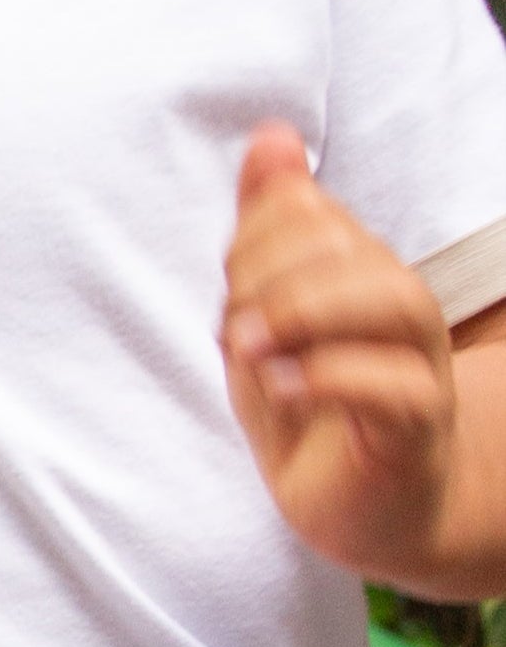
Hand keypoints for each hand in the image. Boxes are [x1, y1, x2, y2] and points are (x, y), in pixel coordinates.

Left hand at [222, 125, 455, 577]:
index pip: (314, 215)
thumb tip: (273, 136)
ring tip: (250, 343)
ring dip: (307, 311)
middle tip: (232, 325)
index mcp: (360, 272)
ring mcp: (419, 368)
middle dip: (275, 274)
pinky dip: (336, 378)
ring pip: (395, 302)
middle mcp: (399, 310)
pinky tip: (285, 385)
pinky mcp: (416, 432)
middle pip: (355, 248)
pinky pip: (399, 389)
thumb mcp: (269, 318)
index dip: (256, 238)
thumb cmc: (314, 409)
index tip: (226, 292)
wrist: (369, 510)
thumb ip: (267, 231)